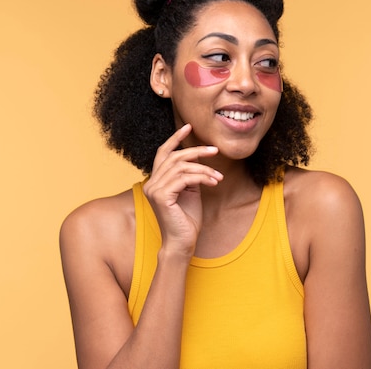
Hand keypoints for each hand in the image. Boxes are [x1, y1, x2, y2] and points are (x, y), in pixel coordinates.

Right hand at [143, 124, 223, 255]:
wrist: (182, 243)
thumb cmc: (187, 220)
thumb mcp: (191, 192)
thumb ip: (190, 175)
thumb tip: (198, 158)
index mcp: (156, 181)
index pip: (162, 153)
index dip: (175, 139)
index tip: (188, 127)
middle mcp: (151, 183)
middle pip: (174, 157)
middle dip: (196, 151)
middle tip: (215, 151)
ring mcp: (154, 190)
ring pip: (181, 166)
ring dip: (204, 169)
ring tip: (218, 176)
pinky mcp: (161, 196)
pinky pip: (184, 178)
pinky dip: (201, 177)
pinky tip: (213, 182)